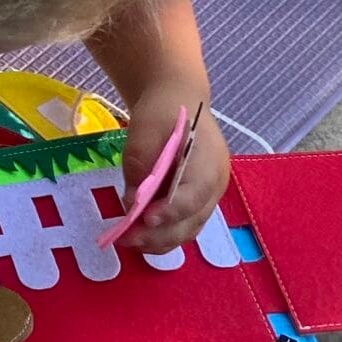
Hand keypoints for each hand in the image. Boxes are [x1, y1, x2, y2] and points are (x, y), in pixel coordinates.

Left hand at [116, 83, 229, 253]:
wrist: (179, 100)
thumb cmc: (162, 111)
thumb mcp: (144, 129)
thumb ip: (140, 164)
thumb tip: (132, 202)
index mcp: (208, 162)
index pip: (193, 196)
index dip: (170, 211)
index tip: (144, 218)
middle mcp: (216, 185)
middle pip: (192, 220)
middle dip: (158, 235)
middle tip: (126, 238)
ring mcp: (211, 195)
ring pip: (189, 228)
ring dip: (160, 240)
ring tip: (129, 241)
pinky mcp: (200, 201)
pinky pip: (185, 224)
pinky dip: (165, 233)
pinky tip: (141, 234)